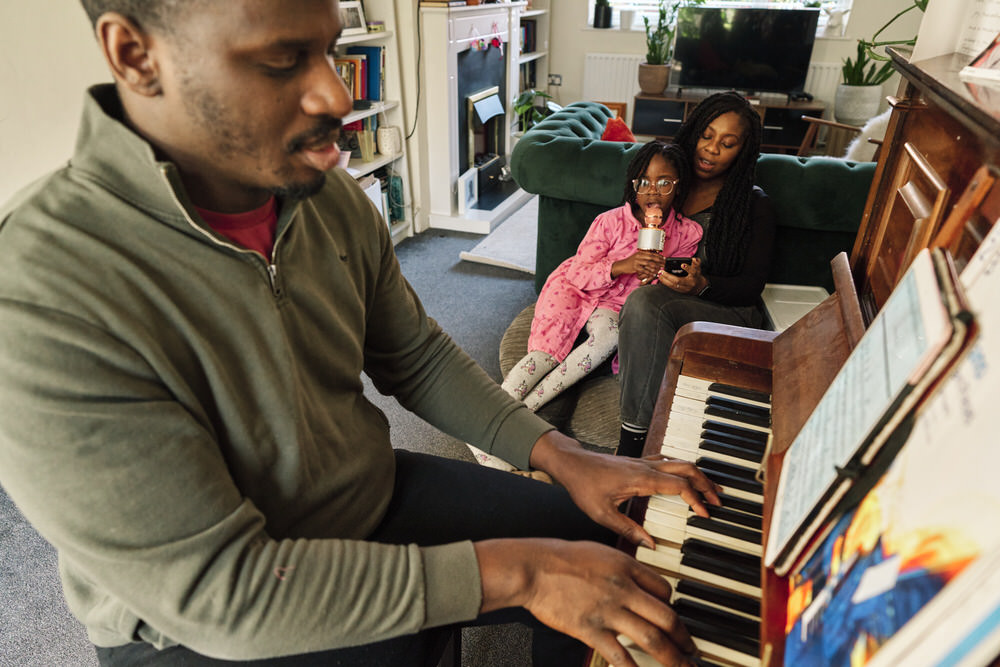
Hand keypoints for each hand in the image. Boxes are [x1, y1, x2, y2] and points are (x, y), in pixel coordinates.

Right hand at [476, 538, 697, 666]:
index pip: (665, 590)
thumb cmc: (561, 558)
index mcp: (627, 567)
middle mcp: (623, 589)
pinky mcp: (591, 630)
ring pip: (652, 639)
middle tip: (693, 650)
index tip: (675, 620)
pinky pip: (620, 656)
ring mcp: (608, 612)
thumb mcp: (600, 552)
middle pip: (667, 618)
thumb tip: (640, 583)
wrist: (534, 567)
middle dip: (684, 638)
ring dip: (673, 658)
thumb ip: (623, 567)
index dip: (674, 607)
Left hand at [529, 432, 720, 549]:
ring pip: (679, 462)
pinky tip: (686, 477)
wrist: (571, 463)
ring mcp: (643, 462)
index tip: (705, 514)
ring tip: (710, 489)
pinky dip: (683, 469)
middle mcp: (646, 467)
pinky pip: (668, 460)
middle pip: (687, 468)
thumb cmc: (583, 486)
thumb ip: (628, 529)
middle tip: (718, 500)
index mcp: (641, 479)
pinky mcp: (638, 461)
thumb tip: (650, 544)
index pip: (679, 486)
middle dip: (706, 484)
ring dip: (698, 474)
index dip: (696, 499)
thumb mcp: (602, 514)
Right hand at [614, 250, 664, 283]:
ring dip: (654, 268)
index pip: (652, 253)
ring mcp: (637, 261)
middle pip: (651, 258)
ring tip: (659, 270)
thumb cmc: (631, 262)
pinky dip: (648, 272)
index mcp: (641, 253)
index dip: (658, 256)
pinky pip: (643, 270)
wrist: (622, 265)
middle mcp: (639, 256)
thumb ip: (645, 257)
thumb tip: (654, 257)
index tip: (664, 259)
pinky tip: (652, 274)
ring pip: (648, 264)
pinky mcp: (635, 267)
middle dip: (659, 261)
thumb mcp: (638, 257)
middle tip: (664, 264)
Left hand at [656, 258, 705, 293]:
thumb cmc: (697, 276)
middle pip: (679, 280)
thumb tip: (694, 259)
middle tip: (662, 271)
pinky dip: (666, 283)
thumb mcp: (698, 269)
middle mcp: (690, 283)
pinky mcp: (681, 291)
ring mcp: (685, 288)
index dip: (688, 268)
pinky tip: (662, 280)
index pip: (692, 271)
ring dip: (665, 280)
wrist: (699, 287)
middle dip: (669, 276)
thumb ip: (696, 264)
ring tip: (660, 275)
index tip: (682, 264)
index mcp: (695, 276)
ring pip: (674, 285)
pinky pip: (672, 288)